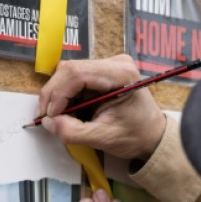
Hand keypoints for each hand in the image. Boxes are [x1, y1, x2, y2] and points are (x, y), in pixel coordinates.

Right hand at [38, 55, 166, 160]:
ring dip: (59, 97)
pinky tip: (72, 111)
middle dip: (54, 95)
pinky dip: (66, 96)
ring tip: (63, 117)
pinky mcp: (101, 72)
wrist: (152, 135)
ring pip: (68, 74)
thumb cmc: (136, 136)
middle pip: (69, 70)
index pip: (77, 73)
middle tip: (49, 118)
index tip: (50, 115)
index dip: (57, 94)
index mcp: (121, 74)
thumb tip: (48, 123)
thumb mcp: (103, 138)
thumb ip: (73, 132)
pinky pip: (73, 79)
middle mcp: (115, 63)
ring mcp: (107, 65)